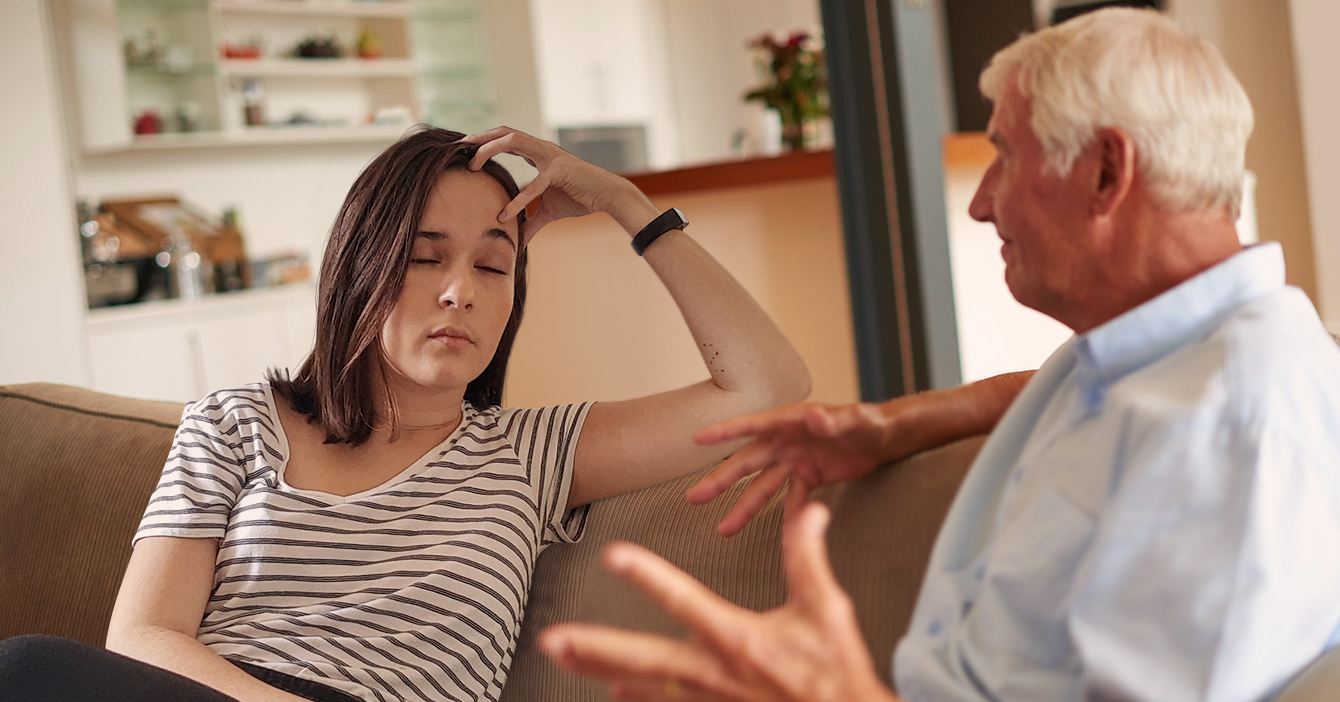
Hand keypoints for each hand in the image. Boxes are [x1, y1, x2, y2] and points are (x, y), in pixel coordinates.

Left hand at [463, 127, 655, 244]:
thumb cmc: (579, 198)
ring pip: (513, 140)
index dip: (485, 141)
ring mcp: (550, 155)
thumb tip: (519, 241)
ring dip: (489, 149)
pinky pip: (533, 183)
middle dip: (480, 137)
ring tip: (472, 165)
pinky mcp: (559, 170)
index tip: (465, 150)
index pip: (506, 139)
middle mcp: (541, 148)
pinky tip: (504, 215)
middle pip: (504, 132)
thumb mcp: (549, 212)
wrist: (607, 196)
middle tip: (458, 147)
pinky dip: (518, 200)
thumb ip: (532, 222)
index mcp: (538, 153)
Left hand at [539, 501, 898, 701]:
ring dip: (598, 670)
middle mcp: (712, 673)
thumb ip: (808, 559)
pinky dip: (636, 700)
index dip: (646, 575)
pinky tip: (612, 692)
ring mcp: (707, 701)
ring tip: (562, 657)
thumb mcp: (825, 611)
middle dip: (595, 646)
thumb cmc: (833, 675)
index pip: (682, 599)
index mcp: (737, 638)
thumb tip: (809, 512)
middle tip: (552, 638)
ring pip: (641, 685)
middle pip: (642, 658)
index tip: (613, 554)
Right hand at [689, 401, 895, 536]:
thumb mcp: (856, 420)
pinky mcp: (809, 476)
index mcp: (792, 422)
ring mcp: (795, 460)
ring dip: (744, 508)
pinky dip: (786, 516)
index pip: (752, 426)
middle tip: (695, 498)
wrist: (887, 437)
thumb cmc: (871, 422)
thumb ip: (835, 421)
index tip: (698, 439)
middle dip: (721, 481)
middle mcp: (787, 441)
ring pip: (763, 487)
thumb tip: (816, 417)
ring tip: (724, 529)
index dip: (725, 432)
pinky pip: (791, 499)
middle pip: (748, 462)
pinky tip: (777, 535)